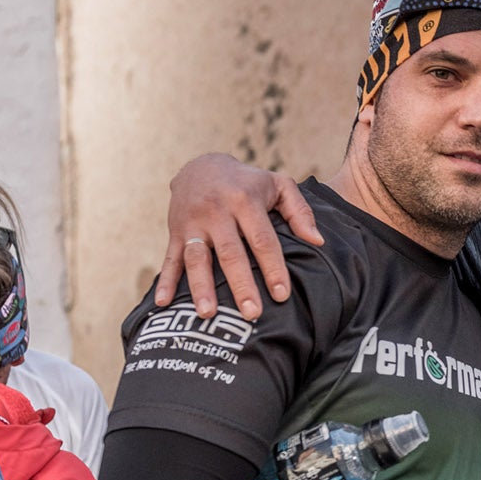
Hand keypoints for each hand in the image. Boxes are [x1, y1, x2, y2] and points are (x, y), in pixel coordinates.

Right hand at [154, 154, 323, 320]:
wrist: (201, 165)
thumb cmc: (248, 182)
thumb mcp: (278, 184)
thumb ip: (300, 211)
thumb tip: (318, 241)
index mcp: (244, 201)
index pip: (262, 239)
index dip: (272, 268)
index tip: (281, 295)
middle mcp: (216, 211)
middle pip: (230, 253)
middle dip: (241, 284)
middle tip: (252, 314)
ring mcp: (192, 222)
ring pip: (196, 257)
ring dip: (200, 286)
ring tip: (207, 314)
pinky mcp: (174, 232)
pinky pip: (169, 258)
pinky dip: (165, 281)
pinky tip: (162, 302)